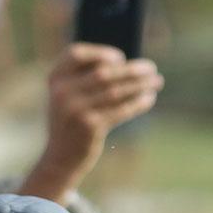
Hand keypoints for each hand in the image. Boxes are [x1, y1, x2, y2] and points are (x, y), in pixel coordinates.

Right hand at [24, 44, 162, 198]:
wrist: (60, 159)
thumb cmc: (71, 122)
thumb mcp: (69, 97)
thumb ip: (86, 78)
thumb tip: (128, 65)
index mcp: (55, 80)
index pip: (75, 54)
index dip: (100, 53)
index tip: (120, 59)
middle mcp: (62, 93)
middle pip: (104, 72)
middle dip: (132, 69)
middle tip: (152, 69)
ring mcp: (75, 110)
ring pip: (116, 91)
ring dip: (140, 85)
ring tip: (157, 81)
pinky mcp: (89, 127)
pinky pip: (120, 109)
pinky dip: (138, 103)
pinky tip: (149, 98)